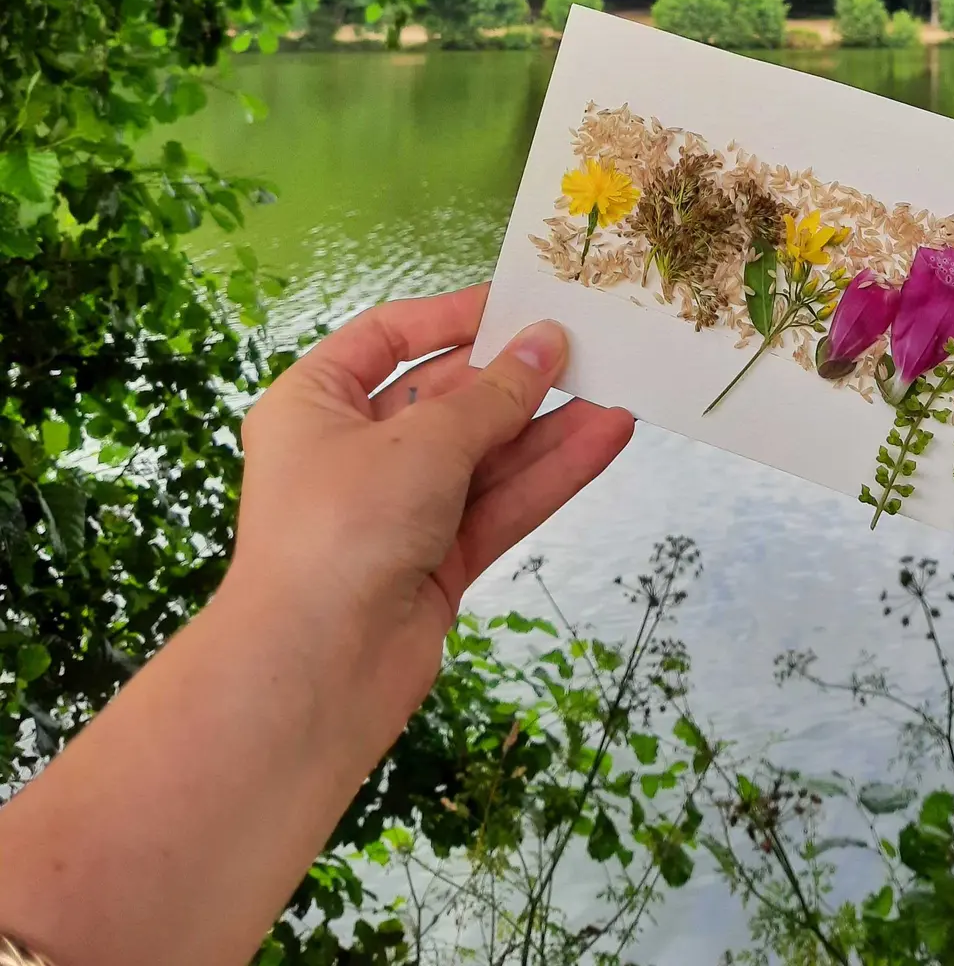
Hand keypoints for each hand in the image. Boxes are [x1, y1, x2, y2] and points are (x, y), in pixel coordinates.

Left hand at [230, 285, 633, 750]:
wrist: (313, 673)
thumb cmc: (342, 527)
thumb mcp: (423, 440)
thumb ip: (495, 393)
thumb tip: (547, 342)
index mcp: (314, 404)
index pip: (387, 338)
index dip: (451, 316)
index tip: (518, 303)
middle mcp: (351, 452)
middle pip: (445, 397)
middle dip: (514, 376)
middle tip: (586, 346)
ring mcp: (396, 510)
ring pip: (484, 455)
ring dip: (547, 427)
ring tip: (616, 390)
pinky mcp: (435, 563)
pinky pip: (499, 504)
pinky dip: (549, 475)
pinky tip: (605, 440)